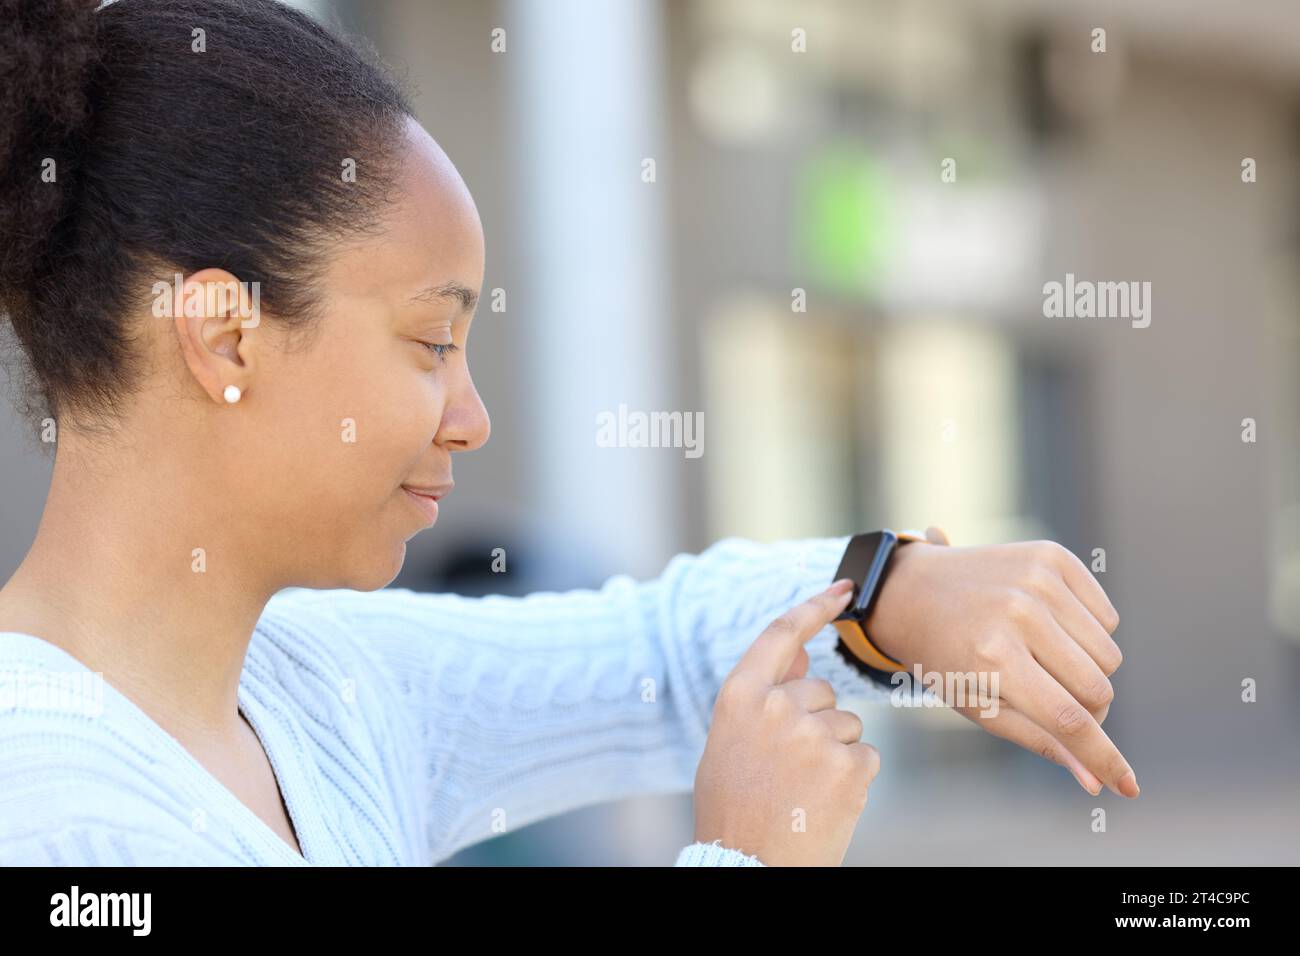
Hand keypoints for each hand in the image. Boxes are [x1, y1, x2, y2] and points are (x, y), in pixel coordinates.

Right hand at [692, 578, 881, 865]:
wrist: (747, 863)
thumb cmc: (734, 804)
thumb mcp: (732, 739)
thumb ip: (764, 692)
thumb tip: (800, 651)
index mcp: (740, 696)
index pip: (781, 633)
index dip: (815, 606)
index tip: (845, 587)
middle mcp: (777, 706)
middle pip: (820, 691)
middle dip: (814, 721)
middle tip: (788, 769)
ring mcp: (814, 735)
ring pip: (845, 725)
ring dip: (833, 754)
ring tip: (801, 791)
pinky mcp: (849, 765)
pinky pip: (865, 756)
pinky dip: (852, 779)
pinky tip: (824, 802)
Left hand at [866, 536, 1135, 798]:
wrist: (913, 589)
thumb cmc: (945, 658)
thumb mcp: (981, 707)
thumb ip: (1040, 741)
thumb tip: (1096, 782)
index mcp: (994, 658)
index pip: (1069, 719)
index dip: (1104, 758)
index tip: (1129, 788)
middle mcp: (1019, 614)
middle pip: (1098, 690)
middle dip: (1087, 710)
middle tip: (1051, 701)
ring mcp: (1038, 580)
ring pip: (1109, 655)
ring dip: (1087, 670)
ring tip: (1042, 659)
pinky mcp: (1053, 557)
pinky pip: (1108, 617)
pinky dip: (1088, 633)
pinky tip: (1049, 627)